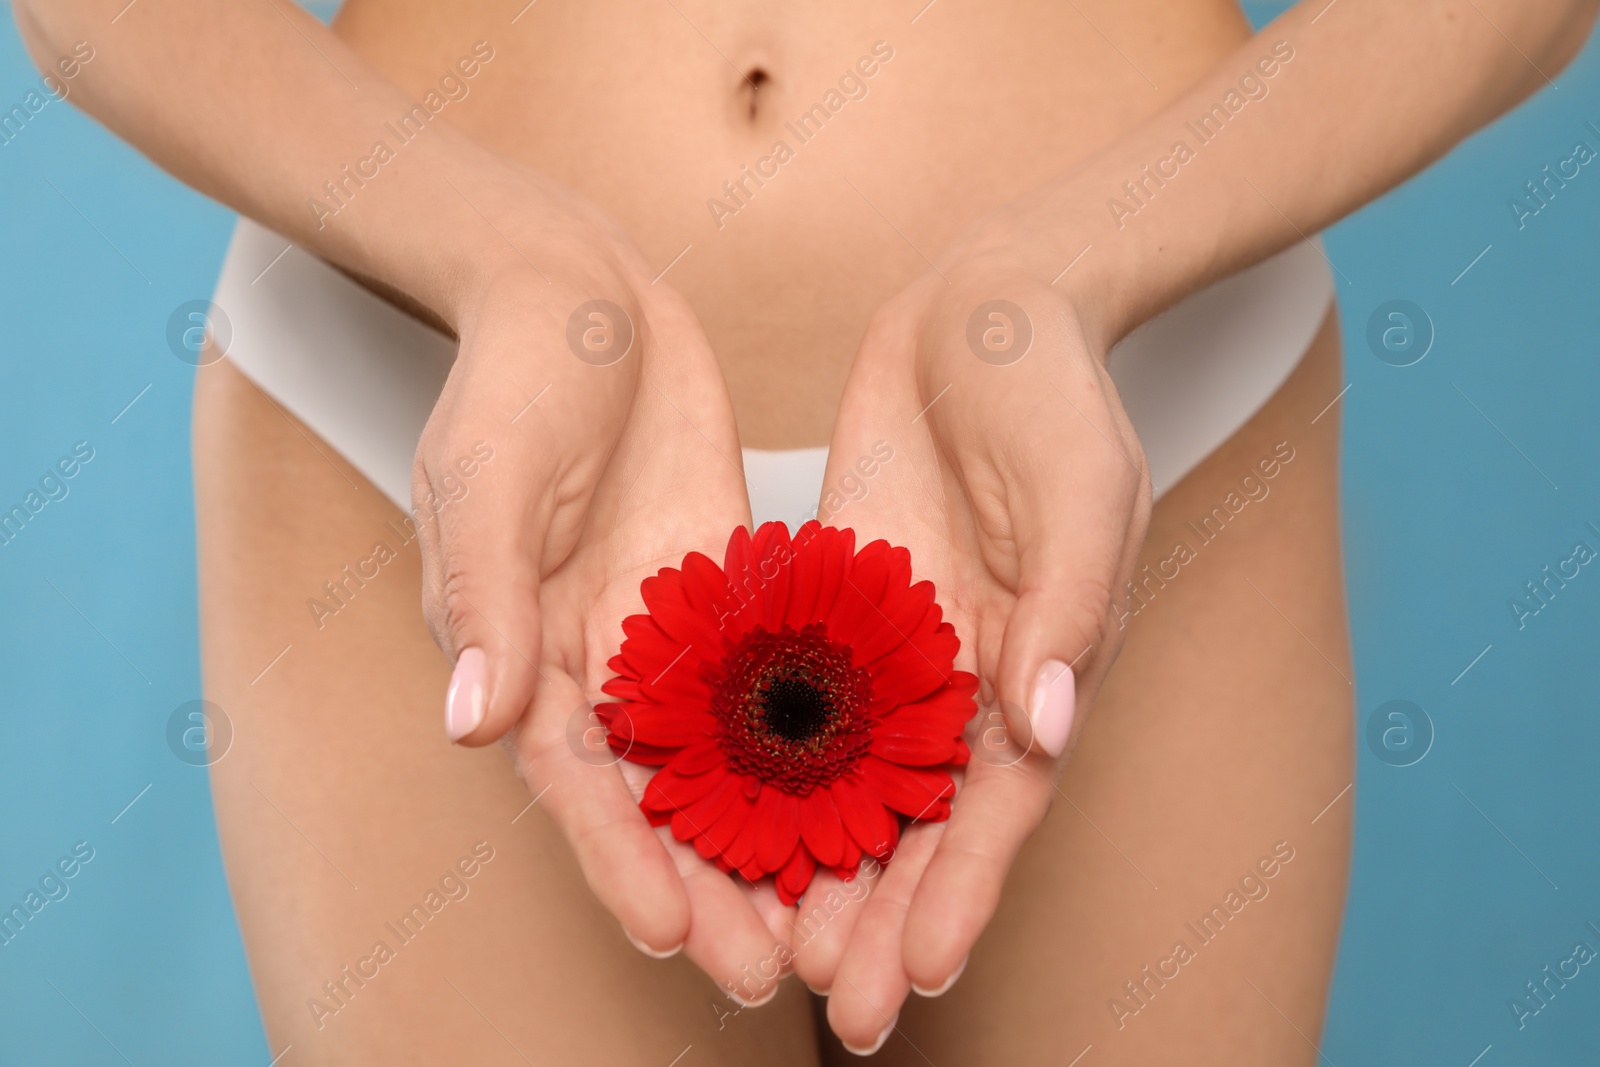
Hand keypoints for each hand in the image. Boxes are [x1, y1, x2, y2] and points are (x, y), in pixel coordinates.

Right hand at [411, 166, 788, 994]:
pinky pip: (783, 680)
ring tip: (829, 922)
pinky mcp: (734, 595)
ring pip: (728, 762)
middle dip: (708, 887)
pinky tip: (872, 797)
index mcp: (528, 656)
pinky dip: (817, 745)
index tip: (669, 937)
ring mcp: (675, 636)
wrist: (581, 293)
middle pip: (660, 800)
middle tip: (771, 972)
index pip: (573, 784)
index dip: (617, 864)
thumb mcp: (486, 482)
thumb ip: (485, 600)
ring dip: (772, 841)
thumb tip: (476, 724)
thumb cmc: (511, 382)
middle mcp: (604, 667)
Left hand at [793, 250, 1151, 1048]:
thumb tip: (1043, 731)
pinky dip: (755, 765)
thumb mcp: (1085, 486)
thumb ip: (1066, 606)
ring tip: (770, 953)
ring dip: (813, 868)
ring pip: (843, 780)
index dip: (963, 894)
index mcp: (1036, 667)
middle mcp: (959, 678)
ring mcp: (887, 647)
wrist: (983, 306)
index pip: (998, 807)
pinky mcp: (828, 604)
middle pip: (917, 821)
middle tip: (838, 1011)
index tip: (921, 977)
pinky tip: (709, 824)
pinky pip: (784, 696)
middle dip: (881, 916)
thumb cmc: (1057, 390)